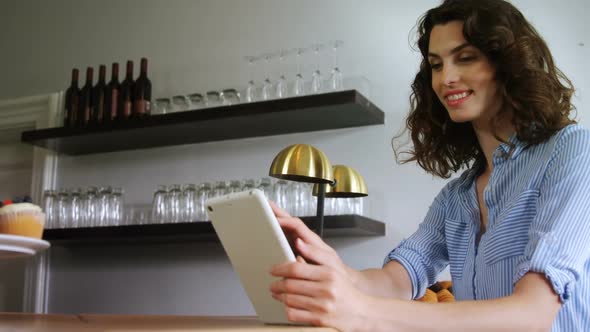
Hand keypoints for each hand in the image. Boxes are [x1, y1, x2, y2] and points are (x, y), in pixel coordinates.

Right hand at [268, 201, 353, 277]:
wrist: (337, 280)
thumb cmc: (333, 270)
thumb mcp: (326, 261)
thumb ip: (313, 252)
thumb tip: (299, 243)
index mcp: (311, 240)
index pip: (296, 225)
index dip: (285, 221)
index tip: (275, 220)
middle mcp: (305, 240)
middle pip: (289, 222)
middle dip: (277, 212)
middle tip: (266, 205)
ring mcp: (300, 245)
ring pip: (286, 229)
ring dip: (276, 220)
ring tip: (265, 213)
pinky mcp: (296, 251)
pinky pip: (285, 239)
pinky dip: (276, 233)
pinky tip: (269, 232)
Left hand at [269, 202, 368, 330]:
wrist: (362, 312)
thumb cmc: (346, 291)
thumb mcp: (333, 269)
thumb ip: (315, 256)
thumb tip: (298, 243)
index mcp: (328, 273)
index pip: (296, 268)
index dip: (280, 268)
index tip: (273, 270)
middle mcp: (326, 289)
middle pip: (290, 285)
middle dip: (277, 284)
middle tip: (273, 284)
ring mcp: (323, 305)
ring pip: (290, 300)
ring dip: (279, 297)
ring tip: (278, 294)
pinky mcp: (320, 320)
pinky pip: (294, 314)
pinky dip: (287, 310)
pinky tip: (287, 306)